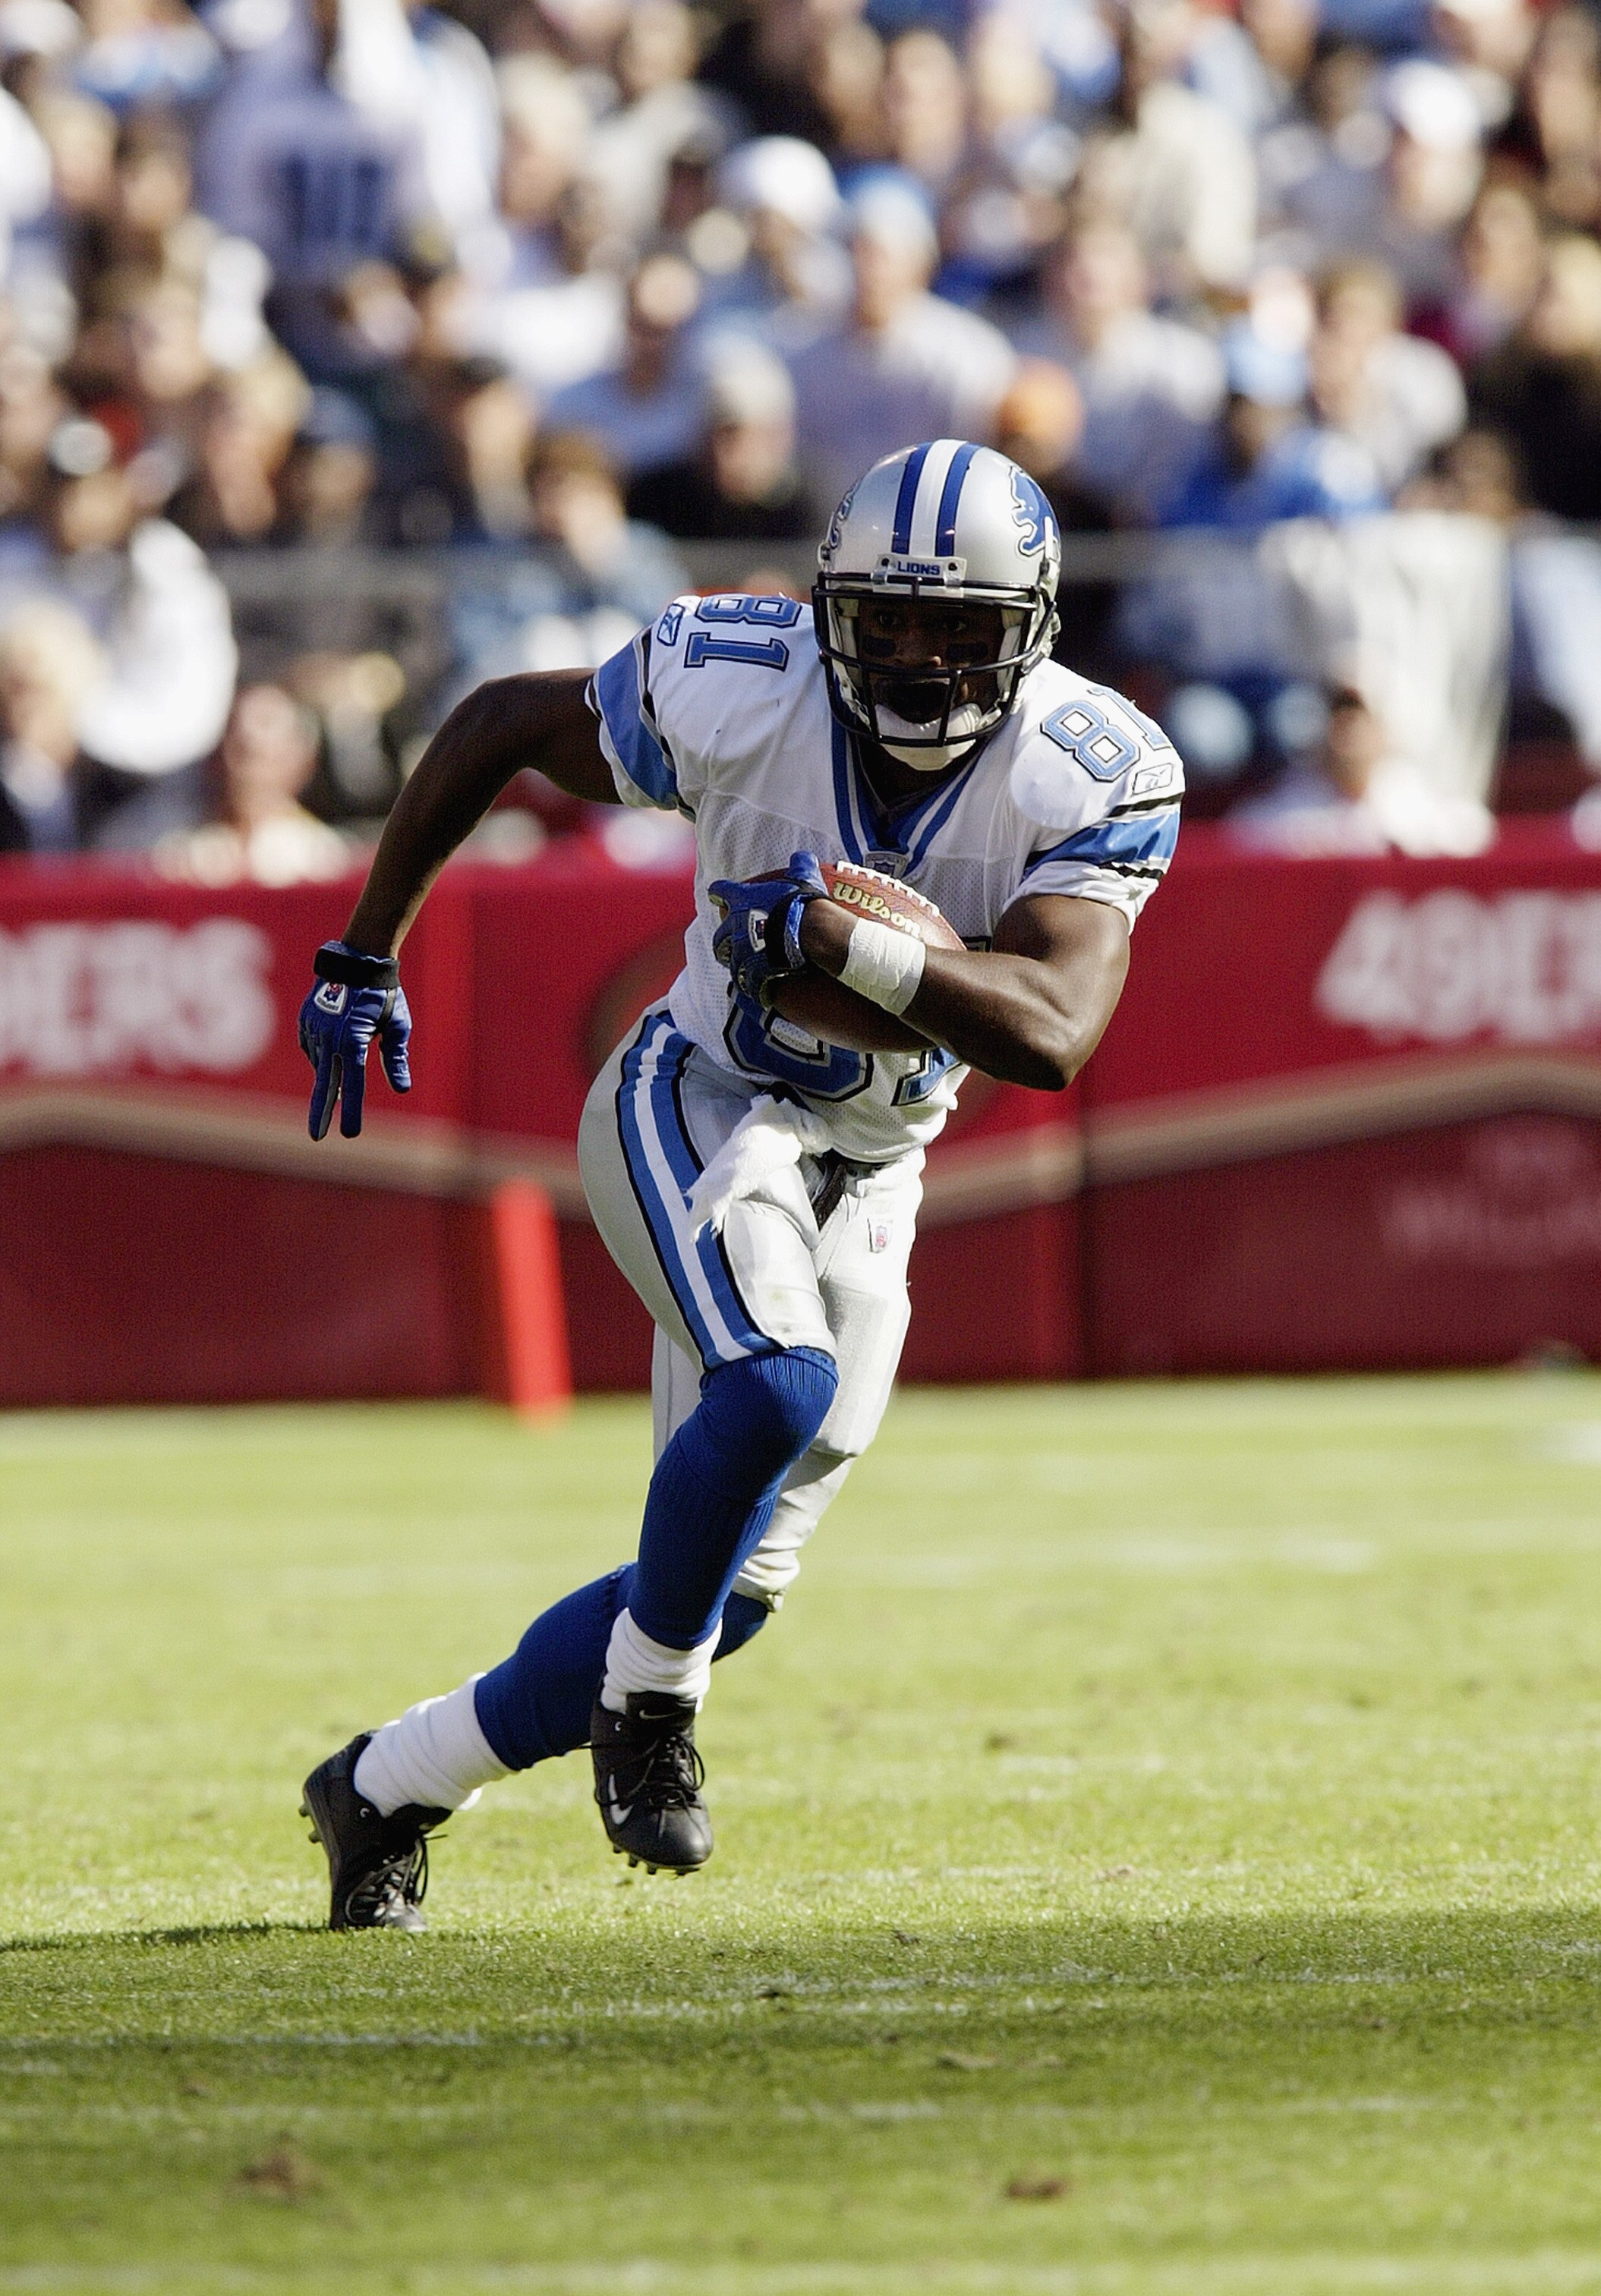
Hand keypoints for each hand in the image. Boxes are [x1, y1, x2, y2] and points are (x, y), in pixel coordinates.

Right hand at [299, 941, 411, 1139]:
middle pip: (326, 1084)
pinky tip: (332, 1057)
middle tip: (317, 1137)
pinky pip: (312, 1049)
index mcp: (354, 1040)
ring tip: (342, 1083)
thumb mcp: (397, 1024)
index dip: (353, 1111)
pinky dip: (322, 1057)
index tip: (350, 1134)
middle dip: (322, 1112)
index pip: (354, 1084)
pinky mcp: (305, 1021)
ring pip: (320, 1065)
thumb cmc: (384, 993)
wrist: (357, 958)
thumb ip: (396, 1057)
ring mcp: (313, 1029)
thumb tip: (402, 1088)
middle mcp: (330, 1037)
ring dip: (330, 1077)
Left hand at [709, 849, 827, 1003]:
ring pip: (731, 963)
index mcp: (742, 901)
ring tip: (743, 971)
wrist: (809, 932)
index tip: (716, 895)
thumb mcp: (804, 877)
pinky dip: (752, 986)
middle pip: (719, 938)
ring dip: (736, 966)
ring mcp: (742, 952)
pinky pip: (748, 982)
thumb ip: (800, 865)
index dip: (718, 893)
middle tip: (727, 946)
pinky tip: (758, 990)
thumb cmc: (803, 903)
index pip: (720, 891)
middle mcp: (736, 928)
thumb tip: (803, 857)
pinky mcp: (753, 971)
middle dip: (722, 943)